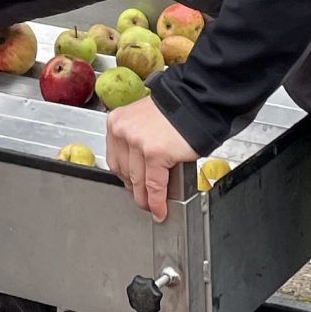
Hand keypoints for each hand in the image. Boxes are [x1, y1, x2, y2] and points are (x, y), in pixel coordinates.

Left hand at [102, 97, 200, 221]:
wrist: (195, 103)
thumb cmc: (174, 112)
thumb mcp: (143, 121)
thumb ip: (135, 143)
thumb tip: (137, 174)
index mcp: (117, 122)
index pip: (115, 159)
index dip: (125, 178)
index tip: (132, 187)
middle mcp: (123, 130)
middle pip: (124, 172)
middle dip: (135, 189)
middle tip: (144, 199)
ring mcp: (137, 142)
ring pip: (137, 181)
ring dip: (146, 199)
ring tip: (153, 207)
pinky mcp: (154, 153)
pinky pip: (153, 185)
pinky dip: (157, 201)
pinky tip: (161, 209)